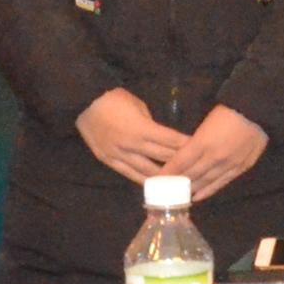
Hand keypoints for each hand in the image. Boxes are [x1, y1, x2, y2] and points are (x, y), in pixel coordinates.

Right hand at [75, 87, 189, 182]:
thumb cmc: (114, 99)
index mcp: (141, 129)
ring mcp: (118, 155)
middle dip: (180, 164)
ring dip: (163, 177)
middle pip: (162, 158)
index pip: (170, 141)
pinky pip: (128, 174)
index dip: (186, 147)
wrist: (83, 102)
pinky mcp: (108, 160)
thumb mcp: (139, 106)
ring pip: (146, 172)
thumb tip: (164, 137)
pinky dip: (143, 180)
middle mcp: (131, 145)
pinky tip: (154, 184)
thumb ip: (151, 125)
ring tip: (178, 183)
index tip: (200, 150)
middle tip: (194, 170)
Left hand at [164, 105, 270, 201]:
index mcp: (203, 143)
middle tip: (163, 192)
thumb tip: (183, 154)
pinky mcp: (241, 167)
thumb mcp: (207, 122)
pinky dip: (208, 191)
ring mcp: (228, 164)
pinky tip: (198, 197)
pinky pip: (221, 183)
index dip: (168, 173)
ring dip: (190, 189)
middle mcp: (214, 157)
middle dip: (176, 184)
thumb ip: (196, 140)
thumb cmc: (229, 111)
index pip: (180, 162)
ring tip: (178, 196)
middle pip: (191, 174)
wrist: (257, 111)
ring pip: (205, 181)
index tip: (156, 181)